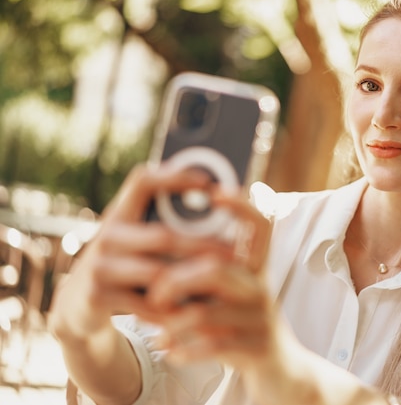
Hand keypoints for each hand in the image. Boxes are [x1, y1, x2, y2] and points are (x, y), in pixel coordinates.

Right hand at [48, 163, 214, 338]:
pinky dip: (174, 309)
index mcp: (120, 213)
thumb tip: (214, 200)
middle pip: (163, 236)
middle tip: (234, 253)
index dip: (174, 177)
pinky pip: (147, 304)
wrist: (78, 305)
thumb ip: (160, 223)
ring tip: (222, 283)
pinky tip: (197, 312)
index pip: (143, 181)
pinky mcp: (97, 296)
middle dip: (203, 245)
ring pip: (158, 273)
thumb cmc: (123, 264)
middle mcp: (107, 235)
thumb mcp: (133, 238)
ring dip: (193, 280)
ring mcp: (100, 266)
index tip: (207, 182)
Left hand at [140, 188, 274, 368]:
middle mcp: (261, 288)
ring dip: (171, 322)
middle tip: (155, 294)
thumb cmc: (246, 325)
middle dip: (174, 280)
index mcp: (257, 269)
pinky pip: (210, 346)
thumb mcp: (238, 294)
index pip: (258, 226)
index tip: (215, 192)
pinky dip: (182, 349)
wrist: (282, 372)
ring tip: (157, 329)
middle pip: (214, 268)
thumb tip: (169, 248)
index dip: (240, 206)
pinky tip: (169, 350)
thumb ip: (214, 272)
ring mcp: (260, 320)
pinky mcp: (255, 349)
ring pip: (204, 312)